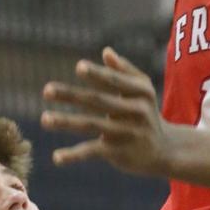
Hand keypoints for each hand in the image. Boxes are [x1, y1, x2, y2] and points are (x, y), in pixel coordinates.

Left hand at [42, 48, 171, 175]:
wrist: (165, 151)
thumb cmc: (147, 114)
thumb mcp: (143, 90)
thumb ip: (124, 70)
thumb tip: (105, 52)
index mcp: (141, 92)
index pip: (115, 81)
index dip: (97, 74)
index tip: (79, 67)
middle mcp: (136, 111)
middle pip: (98, 101)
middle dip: (71, 95)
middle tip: (46, 90)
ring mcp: (126, 133)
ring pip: (92, 125)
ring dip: (66, 122)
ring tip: (44, 119)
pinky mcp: (119, 153)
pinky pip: (92, 151)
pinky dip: (74, 155)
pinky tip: (56, 158)